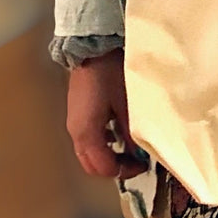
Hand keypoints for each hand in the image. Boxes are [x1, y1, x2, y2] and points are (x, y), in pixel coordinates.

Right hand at [65, 49, 147, 178]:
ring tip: (129, 148)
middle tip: (136, 161)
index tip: (144, 164)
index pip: (103, 167)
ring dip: (107, 156)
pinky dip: (101, 143)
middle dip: (115, 167)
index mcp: (86, 132)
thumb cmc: (110, 72)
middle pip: (92, 165)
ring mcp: (74, 122)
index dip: (125, 171)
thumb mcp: (126, 103)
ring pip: (88, 153)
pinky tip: (116, 131)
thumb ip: (132, 132)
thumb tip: (141, 153)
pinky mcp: (77, 113)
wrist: (92, 46)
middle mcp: (76, 132)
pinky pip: (87, 138)